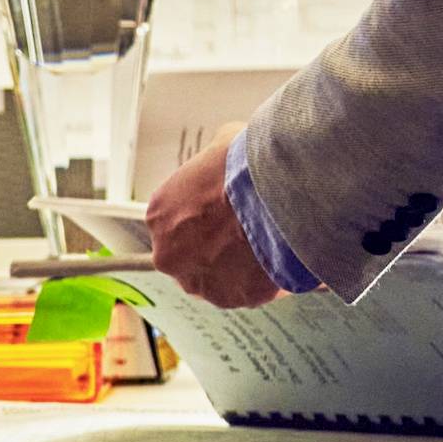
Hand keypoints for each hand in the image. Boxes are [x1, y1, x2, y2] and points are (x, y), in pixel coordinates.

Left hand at [144, 138, 285, 307]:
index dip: (205, 219)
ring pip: (219, 280)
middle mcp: (170, 254)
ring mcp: (201, 281)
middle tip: (248, 232)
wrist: (280, 191)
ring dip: (239, 268)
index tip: (226, 215)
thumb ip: (217, 162)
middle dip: (218, 248)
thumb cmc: (249, 165)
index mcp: (160, 215)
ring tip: (269, 245)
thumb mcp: (224, 142)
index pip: (177, 224)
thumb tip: (228, 158)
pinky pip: (249, 292)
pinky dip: (265, 281)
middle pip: (192, 257)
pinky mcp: (236, 299)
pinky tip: (282, 258)